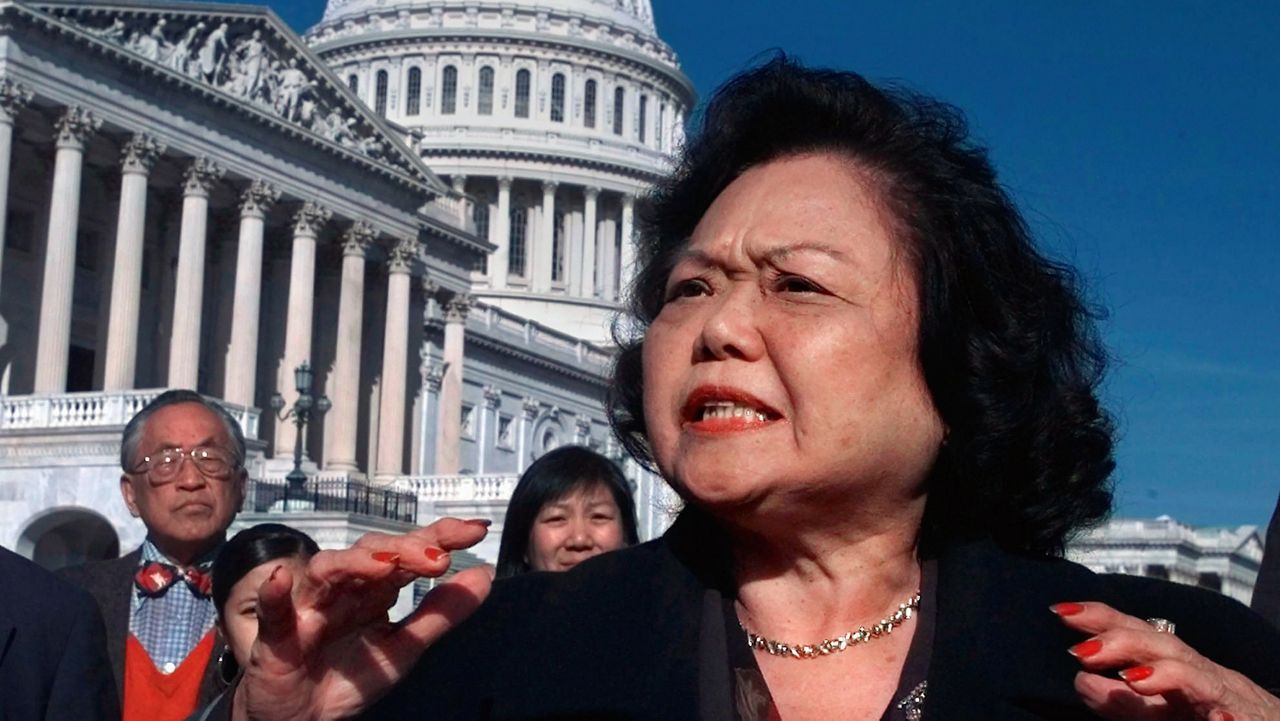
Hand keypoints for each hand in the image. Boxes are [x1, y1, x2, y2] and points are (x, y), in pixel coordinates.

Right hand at [232, 518, 493, 720]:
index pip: (410, 552)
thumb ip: (442, 612)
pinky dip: (275, 594)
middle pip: (373, 552)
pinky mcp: (276, 635)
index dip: (441, 536)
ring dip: (355, 563)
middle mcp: (345, 588)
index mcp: (377, 589)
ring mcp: (310, 607)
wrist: (305, 720)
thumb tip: (485, 575)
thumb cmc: (350, 677)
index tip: (475, 530)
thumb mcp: (404, 648)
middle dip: (406, 549)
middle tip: (439, 557)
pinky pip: (274, 611)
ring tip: (385, 565)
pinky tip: (282, 579)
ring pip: (328, 570)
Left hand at [1052, 601, 1279, 720]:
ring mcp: (1223, 696)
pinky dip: (1226, 718)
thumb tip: (1079, 681)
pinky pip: (1235, 717)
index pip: (1133, 632)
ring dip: (1167, 675)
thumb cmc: (1205, 713)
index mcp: (1171, 664)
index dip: (1099, 618)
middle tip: (1082, 650)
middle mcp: (1197, 672)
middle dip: (1123, 642)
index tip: (1059, 610)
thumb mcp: (1158, 710)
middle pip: (1162, 646)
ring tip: (1133, 679)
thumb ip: (1119, 701)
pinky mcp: (1246, 720)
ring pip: (1198, 678)